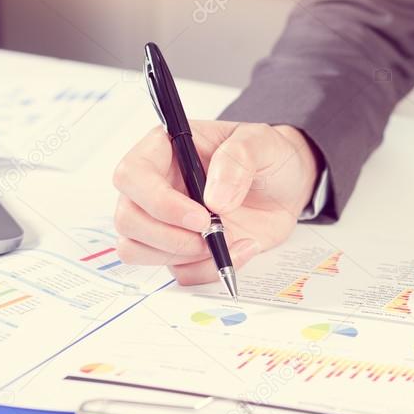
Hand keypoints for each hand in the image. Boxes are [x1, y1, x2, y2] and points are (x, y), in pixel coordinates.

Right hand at [113, 121, 319, 283]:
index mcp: (163, 150)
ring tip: (228, 240)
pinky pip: (178, 271)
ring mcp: (164, 221)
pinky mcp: (182, 248)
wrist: (286, 186)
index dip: (158, 202)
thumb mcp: (261, 142)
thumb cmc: (267, 155)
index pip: (131, 175)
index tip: (200, 216)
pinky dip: (208, 269)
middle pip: (128, 219)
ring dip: (184, 256)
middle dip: (170, 236)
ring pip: (139, 251)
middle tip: (213, 231)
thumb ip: (238, 160)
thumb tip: (213, 200)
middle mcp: (155, 187)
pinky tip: (240, 248)